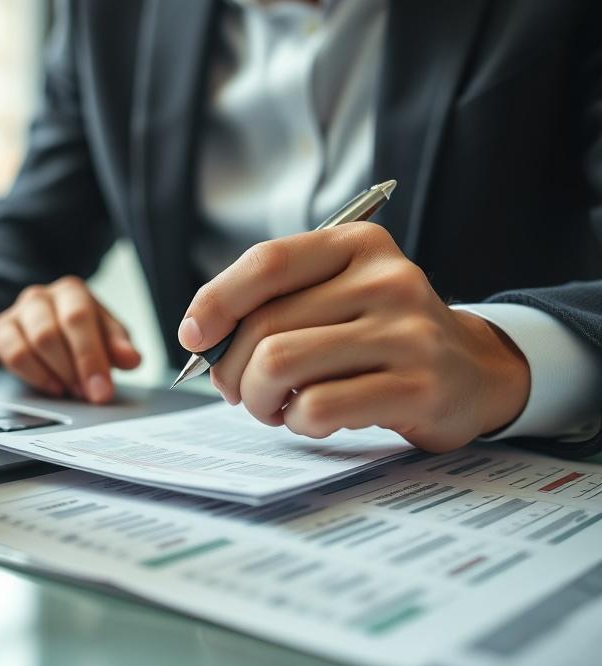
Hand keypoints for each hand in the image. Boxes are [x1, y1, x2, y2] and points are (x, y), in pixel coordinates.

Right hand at [0, 276, 141, 402]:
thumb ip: (120, 346)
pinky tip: (53, 386)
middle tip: (90, 395)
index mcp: (72, 291)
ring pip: (31, 344)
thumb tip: (132, 358)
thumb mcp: (107, 336)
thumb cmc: (84, 333)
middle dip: (73, 370)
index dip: (90, 356)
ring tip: (74, 390)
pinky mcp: (0, 332)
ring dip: (56, 374)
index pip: (79, 318)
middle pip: (50, 333)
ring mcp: (17, 313)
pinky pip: (10, 355)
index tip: (102, 389)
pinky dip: (34, 376)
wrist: (53, 328)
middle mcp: (41, 296)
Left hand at [178, 223, 530, 452]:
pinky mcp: (418, 386)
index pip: (266, 262)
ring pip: (280, 363)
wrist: (471, 371)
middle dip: (231, 368)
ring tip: (272, 404)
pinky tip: (310, 418)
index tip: (193, 335)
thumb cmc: (378, 335)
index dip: (215, 301)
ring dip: (258, 398)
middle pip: (264, 324)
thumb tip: (199, 335)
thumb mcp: (335, 296)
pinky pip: (316, 406)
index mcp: (358, 245)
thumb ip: (274, 303)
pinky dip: (296, 420)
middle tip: (239, 389)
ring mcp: (407, 332)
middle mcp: (387, 279)